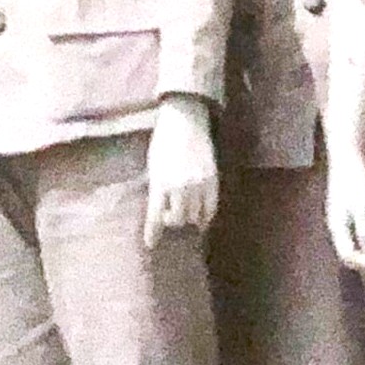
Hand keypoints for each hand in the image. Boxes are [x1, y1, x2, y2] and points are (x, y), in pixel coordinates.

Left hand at [145, 95, 220, 244]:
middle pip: (177, 219)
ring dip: (189, 219)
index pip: (155, 216)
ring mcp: (198, 184)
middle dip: (172, 222)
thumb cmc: (164, 141)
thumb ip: (156, 187)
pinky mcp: (213, 179)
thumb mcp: (153, 165)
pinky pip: (211, 207)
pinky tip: (202, 218)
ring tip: (186, 217)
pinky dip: (206, 216)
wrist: (186, 120)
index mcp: (160, 182)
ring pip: (195, 216)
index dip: (153, 233)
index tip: (151, 244)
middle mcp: (179, 186)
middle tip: (170, 220)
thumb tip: (159, 207)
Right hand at [327, 143, 364, 272]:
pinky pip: (356, 233)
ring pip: (353, 244)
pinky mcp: (347, 210)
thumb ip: (364, 230)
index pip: (347, 255)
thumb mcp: (362, 207)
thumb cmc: (353, 178)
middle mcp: (337, 225)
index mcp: (337, 226)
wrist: (347, 154)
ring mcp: (341, 218)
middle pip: (349, 253)